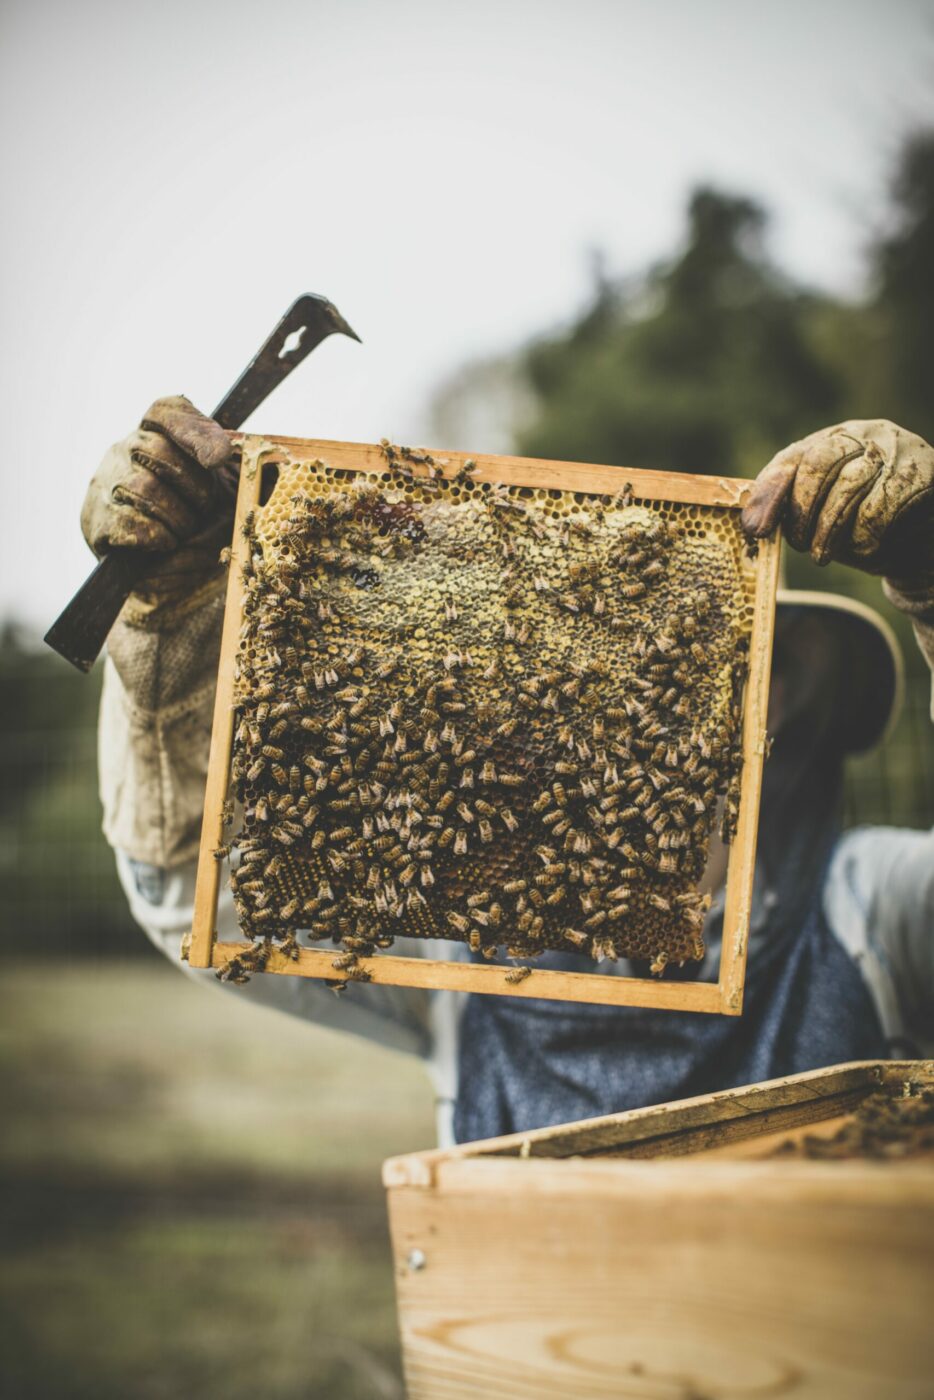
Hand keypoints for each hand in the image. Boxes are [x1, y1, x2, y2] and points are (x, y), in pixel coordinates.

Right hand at [81, 396, 236, 603]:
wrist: (164, 571)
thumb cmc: (199, 524)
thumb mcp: (226, 493)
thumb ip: (234, 473)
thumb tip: (231, 457)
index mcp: (156, 435)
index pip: (166, 411)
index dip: (193, 430)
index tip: (218, 457)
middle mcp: (124, 451)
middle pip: (158, 451)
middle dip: (195, 487)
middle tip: (206, 510)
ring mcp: (106, 484)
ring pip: (143, 488)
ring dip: (178, 518)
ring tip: (186, 531)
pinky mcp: (97, 522)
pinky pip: (130, 523)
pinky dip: (159, 538)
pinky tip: (166, 543)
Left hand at [741, 419, 933, 580]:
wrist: (922, 540)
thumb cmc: (863, 525)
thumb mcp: (822, 517)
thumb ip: (791, 511)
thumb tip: (751, 524)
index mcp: (832, 439)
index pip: (793, 458)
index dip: (771, 493)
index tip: (756, 529)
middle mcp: (864, 434)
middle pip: (820, 462)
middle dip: (801, 510)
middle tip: (797, 545)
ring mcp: (895, 449)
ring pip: (850, 483)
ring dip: (829, 528)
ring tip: (821, 556)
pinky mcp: (922, 472)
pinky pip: (882, 503)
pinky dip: (864, 534)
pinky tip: (862, 551)